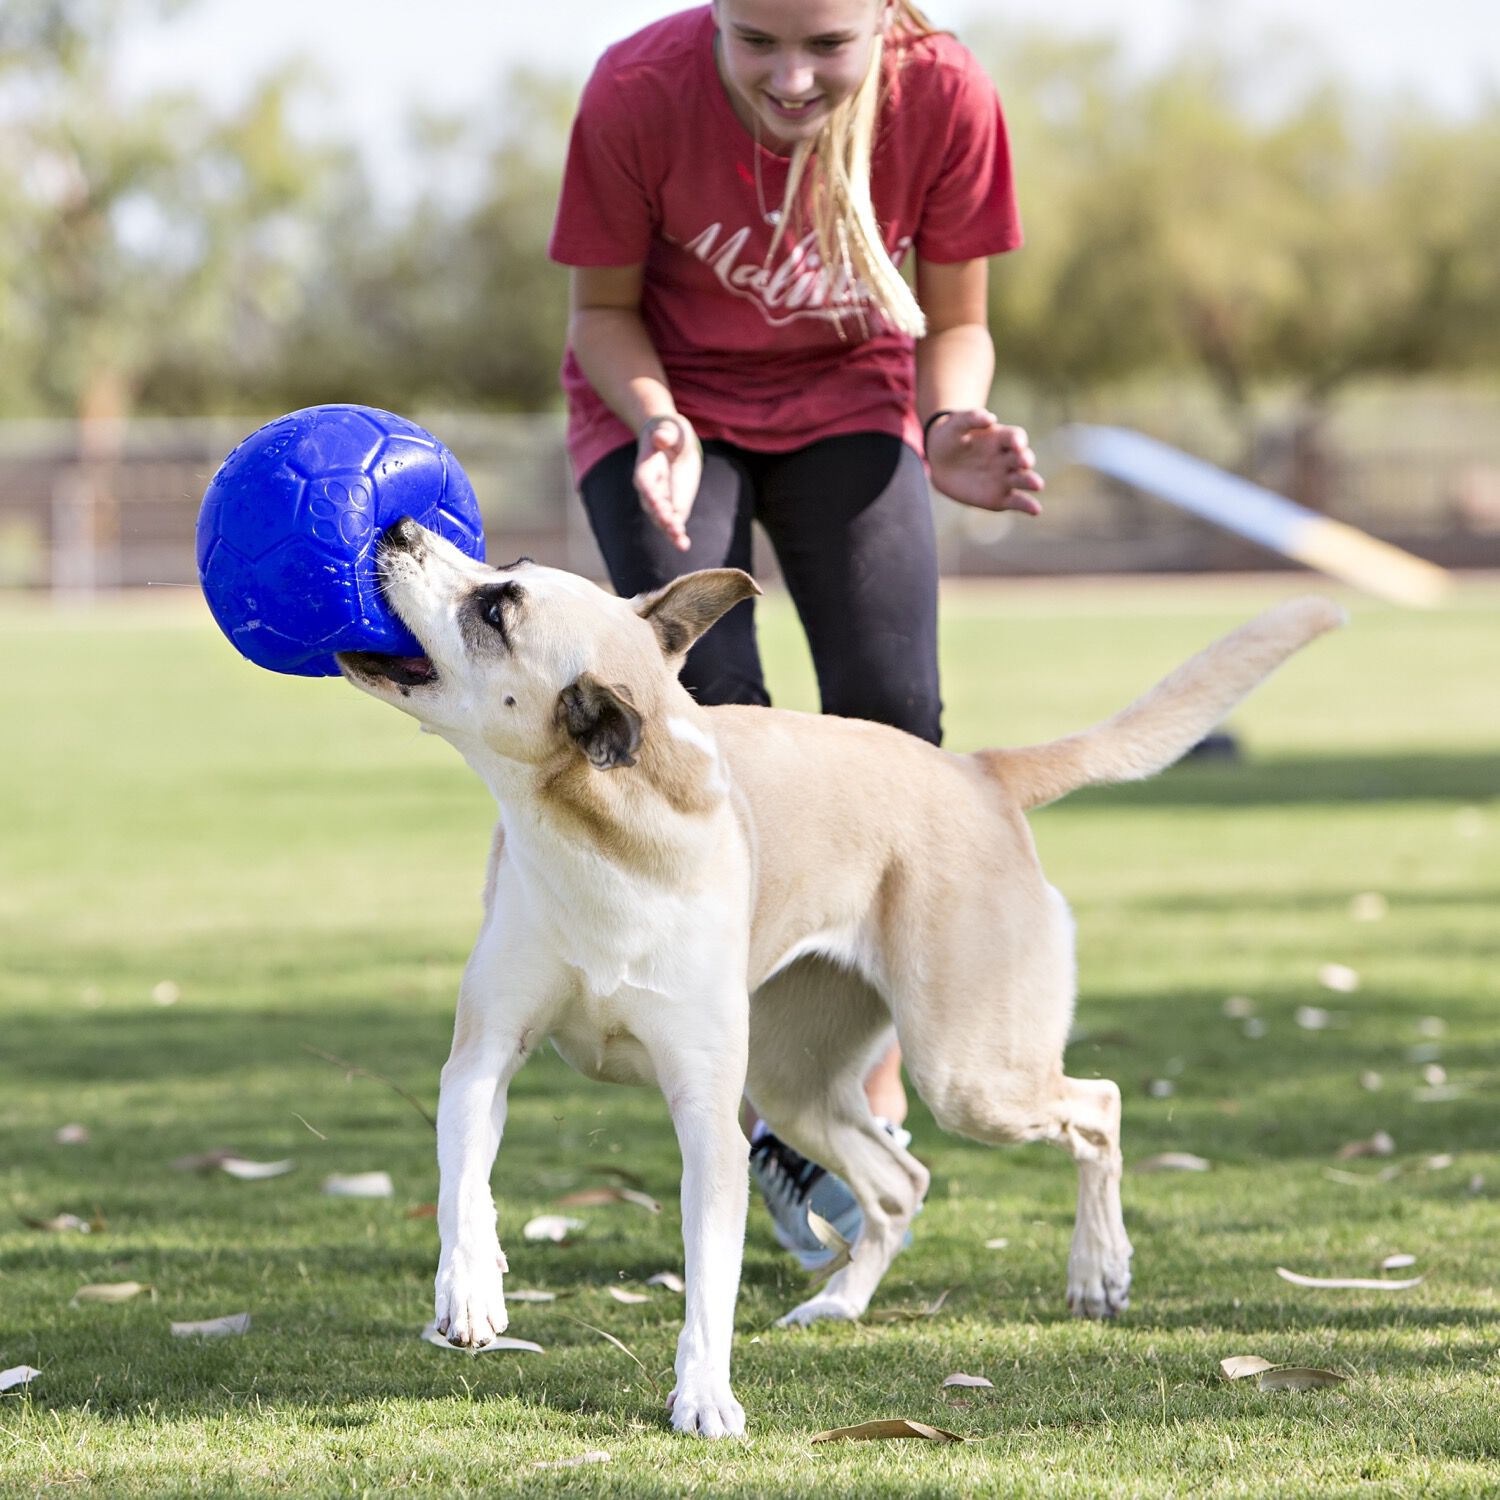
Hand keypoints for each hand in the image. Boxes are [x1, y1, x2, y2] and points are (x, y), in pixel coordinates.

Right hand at [634, 414, 702, 551]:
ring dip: (670, 530)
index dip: (650, 493)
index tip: (657, 501)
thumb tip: (660, 437)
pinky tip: (683, 545)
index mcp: (645, 469)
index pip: (644, 483)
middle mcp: (649, 489)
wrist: (671, 443)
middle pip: (652, 505)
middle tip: (671, 525)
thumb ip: (664, 434)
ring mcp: (660, 500)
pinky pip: (673, 523)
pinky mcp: (673, 507)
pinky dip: (677, 534)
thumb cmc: (669, 433)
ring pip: (661, 519)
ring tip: (680, 540)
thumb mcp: (669, 429)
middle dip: (661, 515)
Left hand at [925, 411, 1044, 514]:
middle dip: (1025, 459)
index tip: (1016, 443)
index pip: (1015, 437)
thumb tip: (989, 418)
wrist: (939, 462)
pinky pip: (1016, 501)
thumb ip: (970, 419)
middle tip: (1025, 462)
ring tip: (1037, 485)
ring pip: (1022, 480)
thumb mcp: (955, 425)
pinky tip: (1036, 510)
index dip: (1017, 440)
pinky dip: (1027, 505)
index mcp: (1001, 438)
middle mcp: (1008, 458)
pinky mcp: (1000, 497)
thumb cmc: (950, 438)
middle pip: (1022, 458)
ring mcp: (1005, 478)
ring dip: (1031, 481)